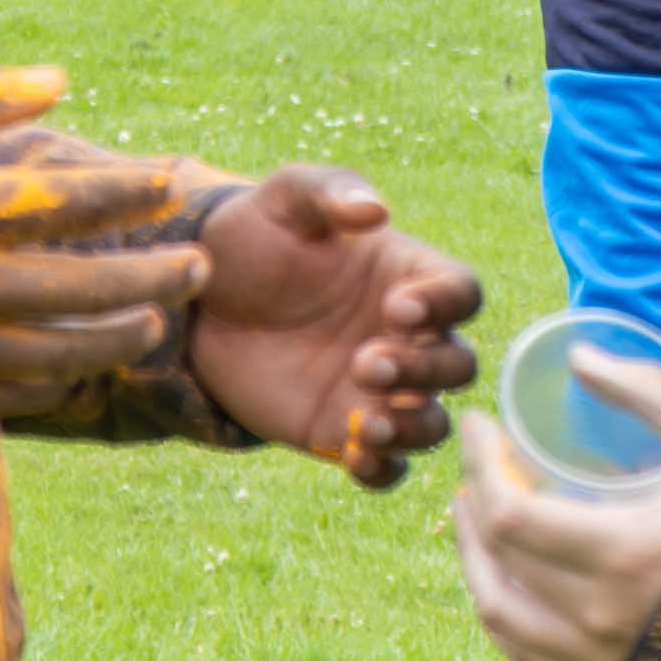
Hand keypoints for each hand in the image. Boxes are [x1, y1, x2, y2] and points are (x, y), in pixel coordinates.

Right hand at [0, 70, 205, 414]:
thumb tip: (62, 80)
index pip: (69, 201)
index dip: (133, 191)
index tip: (174, 178)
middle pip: (85, 288)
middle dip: (154, 277)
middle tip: (202, 267)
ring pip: (60, 354)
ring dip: (117, 338)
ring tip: (153, 321)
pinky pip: (14, 394)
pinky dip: (58, 379)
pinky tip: (81, 361)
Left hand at [181, 167, 482, 485]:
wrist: (199, 303)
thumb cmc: (252, 239)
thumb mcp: (283, 200)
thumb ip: (329, 191)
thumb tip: (376, 210)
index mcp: (408, 278)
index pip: (461, 293)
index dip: (445, 304)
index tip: (398, 308)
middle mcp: (407, 339)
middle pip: (458, 365)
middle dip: (424, 370)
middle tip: (366, 362)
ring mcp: (379, 392)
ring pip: (432, 423)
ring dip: (413, 427)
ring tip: (368, 423)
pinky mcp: (343, 432)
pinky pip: (386, 466)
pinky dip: (382, 469)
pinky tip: (354, 456)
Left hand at [450, 342, 660, 660]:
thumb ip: (649, 393)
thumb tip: (579, 358)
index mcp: (627, 554)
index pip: (511, 516)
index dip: (480, 465)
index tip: (477, 425)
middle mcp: (601, 616)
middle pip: (497, 560)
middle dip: (472, 501)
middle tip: (477, 464)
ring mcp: (599, 658)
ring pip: (498, 612)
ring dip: (473, 559)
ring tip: (472, 514)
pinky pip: (525, 652)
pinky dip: (499, 608)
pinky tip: (499, 574)